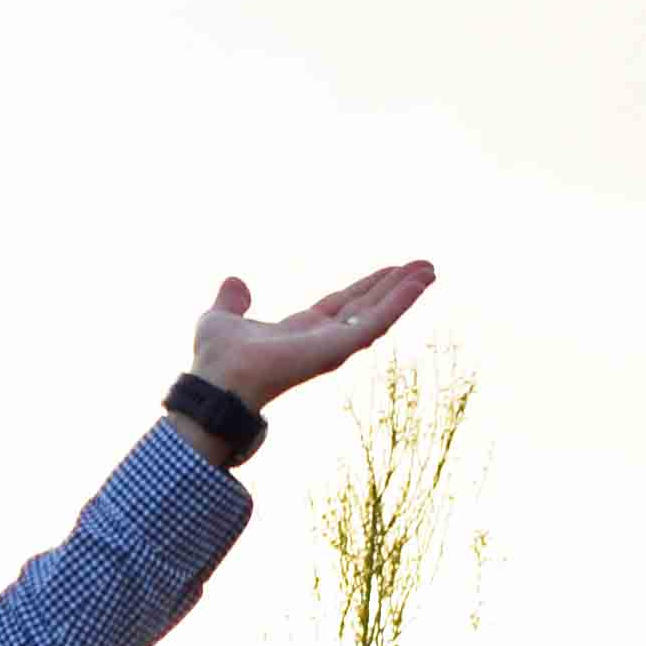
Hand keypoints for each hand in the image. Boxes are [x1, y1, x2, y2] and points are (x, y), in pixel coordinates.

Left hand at [189, 260, 437, 407]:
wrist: (219, 378)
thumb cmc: (216, 359)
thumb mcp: (221, 318)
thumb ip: (232, 302)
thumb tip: (235, 283)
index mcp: (301, 331)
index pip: (343, 304)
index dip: (367, 287)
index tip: (389, 271)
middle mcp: (323, 339)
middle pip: (368, 306)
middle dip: (395, 286)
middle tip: (423, 267)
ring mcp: (335, 345)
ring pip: (379, 313)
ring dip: (405, 292)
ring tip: (429, 270)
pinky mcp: (340, 347)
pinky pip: (377, 321)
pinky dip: (399, 302)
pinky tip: (418, 284)